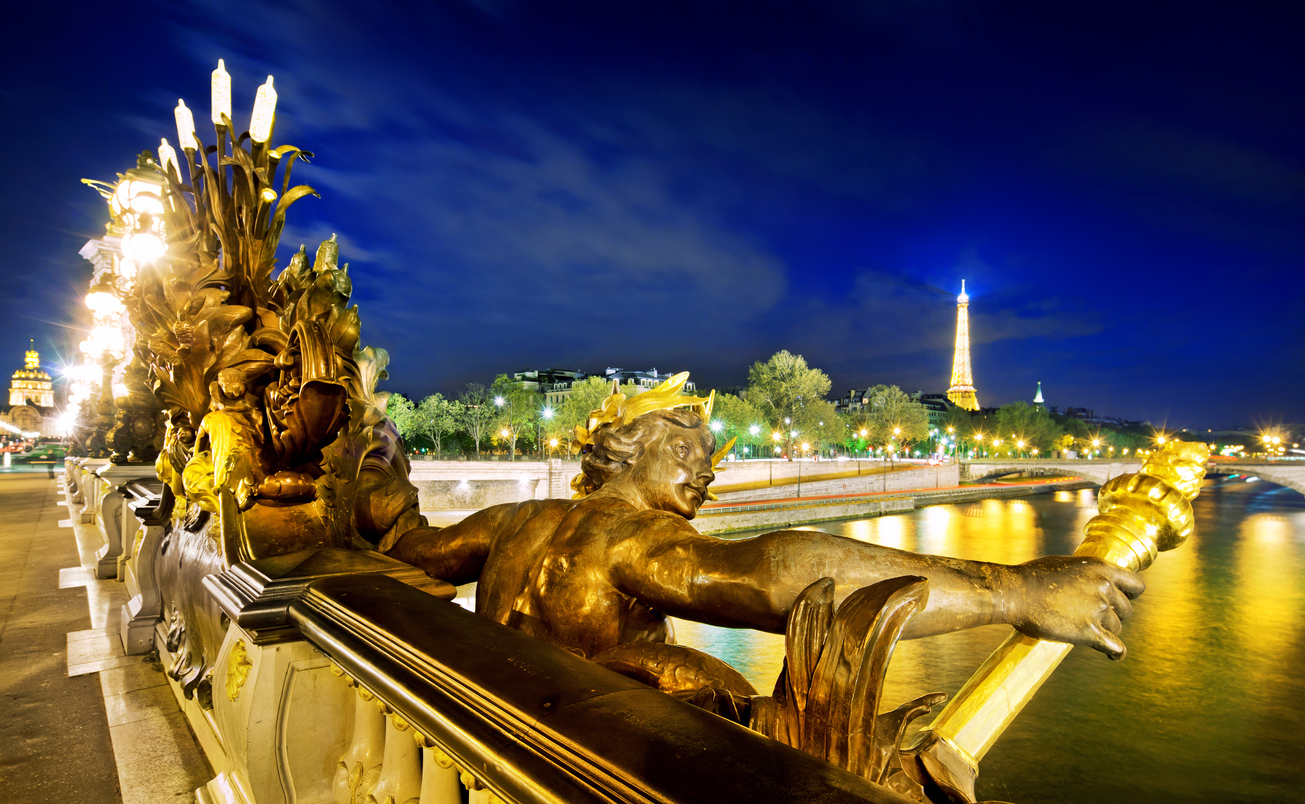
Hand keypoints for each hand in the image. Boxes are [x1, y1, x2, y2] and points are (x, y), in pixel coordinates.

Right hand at [1008, 556, 1143, 659]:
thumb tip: (1085, 582)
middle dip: (1115, 614)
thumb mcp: (1064, 564)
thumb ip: (1083, 574)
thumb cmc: (1031, 576)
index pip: (1135, 585)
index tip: (1123, 601)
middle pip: (1126, 609)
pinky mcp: (1088, 631)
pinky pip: (1114, 647)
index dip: (1130, 595)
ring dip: (1108, 631)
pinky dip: (1117, 653)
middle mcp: (1104, 587)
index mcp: (1100, 568)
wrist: (1015, 592)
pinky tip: (1114, 655)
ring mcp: (1097, 610)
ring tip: (1094, 634)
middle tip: (1099, 618)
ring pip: (1117, 627)